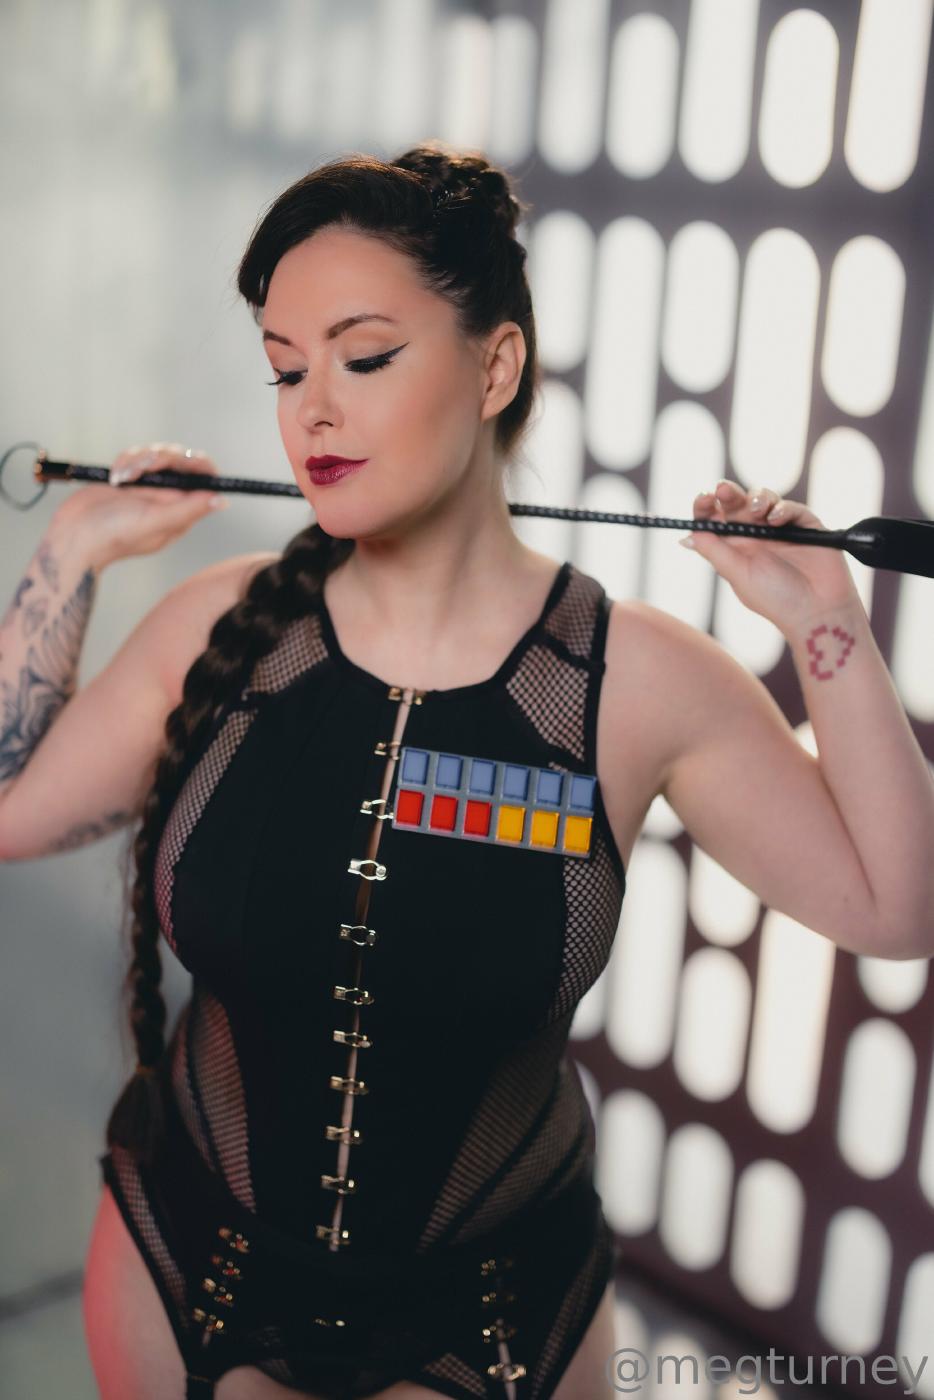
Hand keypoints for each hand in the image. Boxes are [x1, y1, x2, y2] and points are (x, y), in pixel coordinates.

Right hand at [51, 442, 228, 570]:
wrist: (74, 535)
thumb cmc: (115, 535)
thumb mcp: (156, 523)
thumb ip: (189, 510)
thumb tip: (222, 501)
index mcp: (182, 510)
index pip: (205, 479)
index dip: (198, 464)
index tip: (182, 461)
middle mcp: (169, 497)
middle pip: (181, 459)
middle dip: (161, 457)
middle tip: (142, 469)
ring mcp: (149, 486)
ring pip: (157, 454)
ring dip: (138, 459)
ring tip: (122, 478)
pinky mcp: (129, 477)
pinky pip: (135, 455)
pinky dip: (124, 461)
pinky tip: (113, 479)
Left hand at [685, 479, 860, 631]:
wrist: (818, 610)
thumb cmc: (776, 599)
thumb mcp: (738, 574)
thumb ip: (714, 552)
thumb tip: (686, 536)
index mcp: (734, 548)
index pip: (714, 520)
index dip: (706, 508)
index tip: (703, 499)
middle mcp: (755, 535)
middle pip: (736, 504)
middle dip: (728, 493)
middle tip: (723, 489)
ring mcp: (780, 528)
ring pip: (762, 499)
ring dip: (756, 497)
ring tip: (756, 509)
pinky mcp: (804, 524)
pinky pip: (790, 507)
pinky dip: (782, 508)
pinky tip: (777, 520)